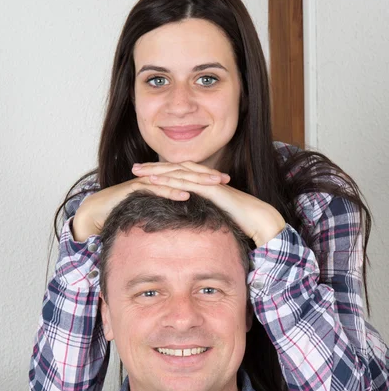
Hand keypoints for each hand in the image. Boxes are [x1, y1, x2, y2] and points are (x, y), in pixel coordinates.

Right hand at [72, 163, 229, 241]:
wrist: (97, 211)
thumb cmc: (125, 212)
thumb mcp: (152, 212)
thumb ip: (169, 212)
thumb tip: (188, 222)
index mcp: (162, 181)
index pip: (189, 175)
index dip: (207, 178)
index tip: (227, 183)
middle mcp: (155, 177)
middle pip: (184, 172)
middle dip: (206, 175)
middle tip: (226, 179)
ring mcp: (146, 181)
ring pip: (173, 177)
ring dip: (194, 180)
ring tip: (212, 185)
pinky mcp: (135, 188)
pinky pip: (156, 188)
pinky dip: (171, 191)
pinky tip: (185, 195)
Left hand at [133, 161, 285, 246]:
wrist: (257, 218)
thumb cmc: (240, 220)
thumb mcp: (216, 215)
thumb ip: (204, 214)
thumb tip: (194, 222)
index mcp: (205, 184)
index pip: (180, 174)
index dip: (162, 173)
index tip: (145, 175)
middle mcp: (204, 179)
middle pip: (175, 168)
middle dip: (153, 167)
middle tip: (134, 168)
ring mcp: (207, 182)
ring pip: (177, 172)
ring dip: (155, 170)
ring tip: (137, 171)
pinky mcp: (209, 188)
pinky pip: (185, 182)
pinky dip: (168, 180)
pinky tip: (153, 180)